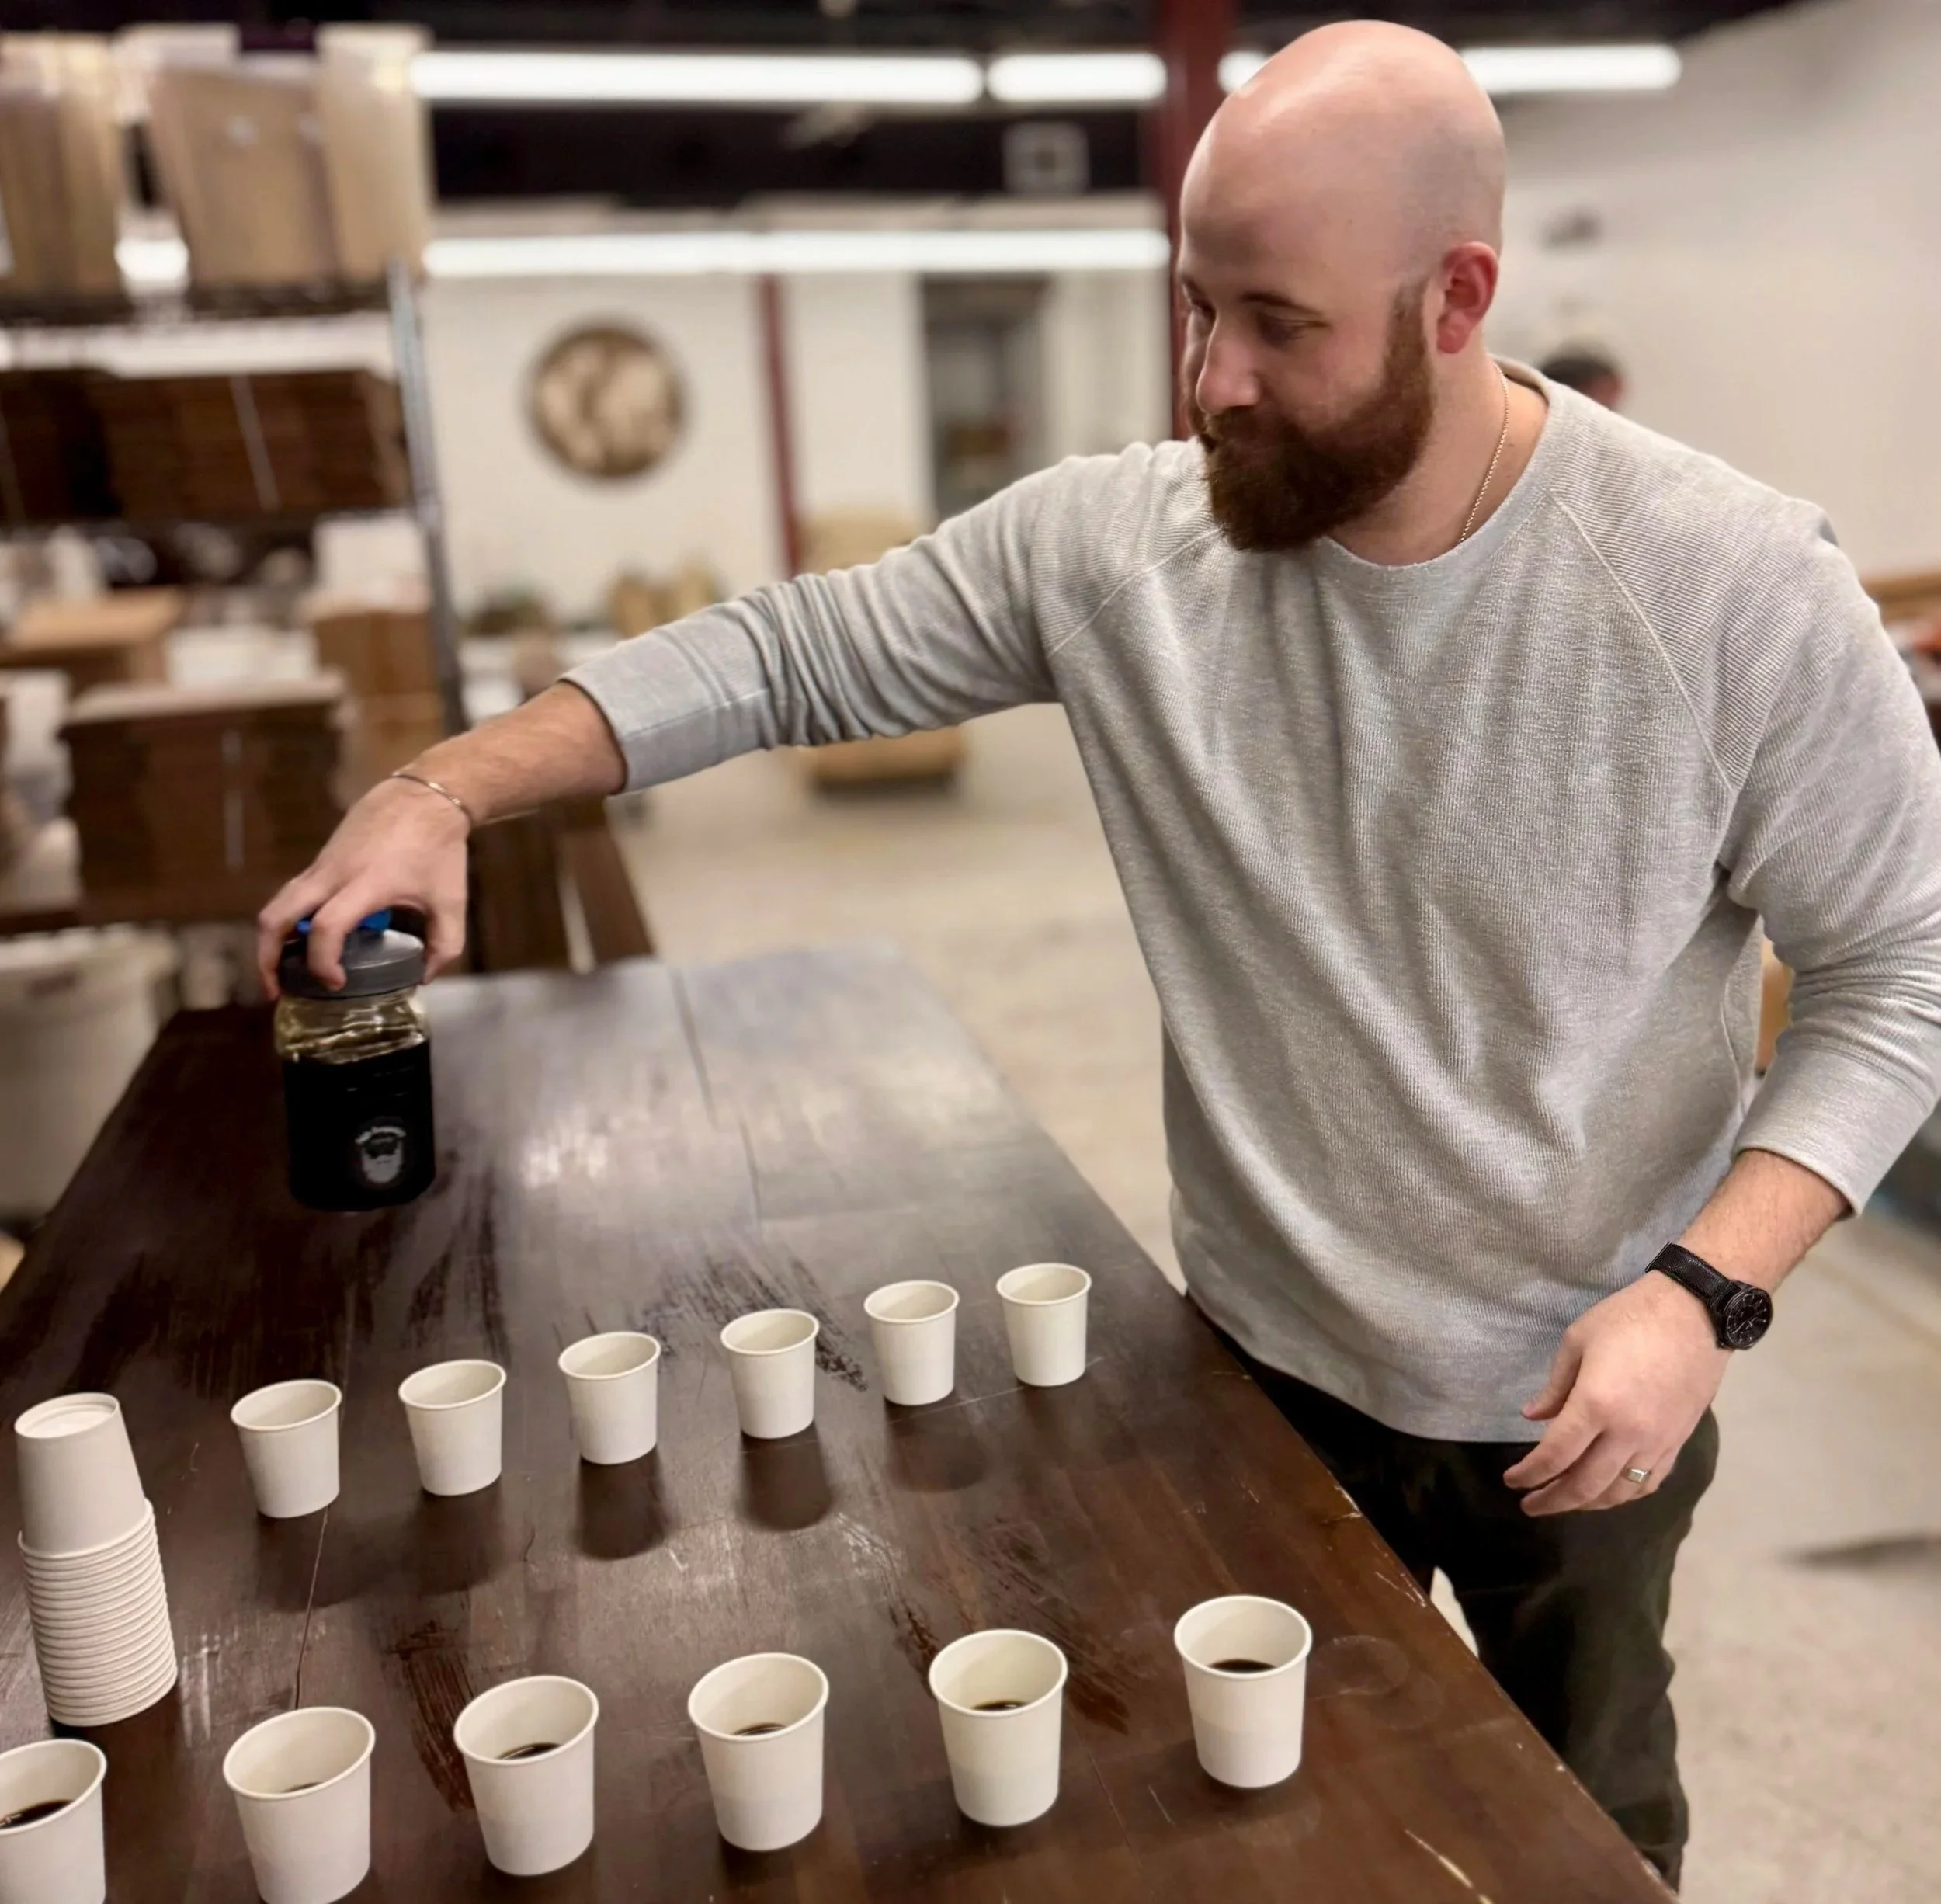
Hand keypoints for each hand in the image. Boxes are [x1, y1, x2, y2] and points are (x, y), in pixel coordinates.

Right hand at [257, 776, 469, 995]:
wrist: (424, 795)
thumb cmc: (439, 848)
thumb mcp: (451, 901)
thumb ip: (444, 946)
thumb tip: (423, 978)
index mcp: (367, 884)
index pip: (328, 927)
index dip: (323, 961)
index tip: (336, 982)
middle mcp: (334, 874)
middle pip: (278, 916)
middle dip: (267, 957)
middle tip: (278, 989)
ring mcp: (322, 865)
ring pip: (278, 904)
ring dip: (271, 940)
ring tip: (282, 972)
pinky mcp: (320, 860)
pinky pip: (293, 895)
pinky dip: (289, 921)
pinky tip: (305, 943)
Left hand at [1503, 1272, 1728, 1515]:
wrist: (1695, 1314)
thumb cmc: (1629, 1318)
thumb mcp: (1578, 1341)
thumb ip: (1555, 1386)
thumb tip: (1533, 1417)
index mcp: (1596, 1405)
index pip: (1555, 1455)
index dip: (1529, 1474)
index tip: (1511, 1481)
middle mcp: (1628, 1433)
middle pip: (1585, 1485)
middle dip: (1553, 1501)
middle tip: (1530, 1506)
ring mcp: (1657, 1443)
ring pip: (1619, 1492)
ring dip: (1588, 1504)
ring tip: (1564, 1502)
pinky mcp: (1678, 1443)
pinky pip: (1649, 1483)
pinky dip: (1624, 1495)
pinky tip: (1608, 1492)